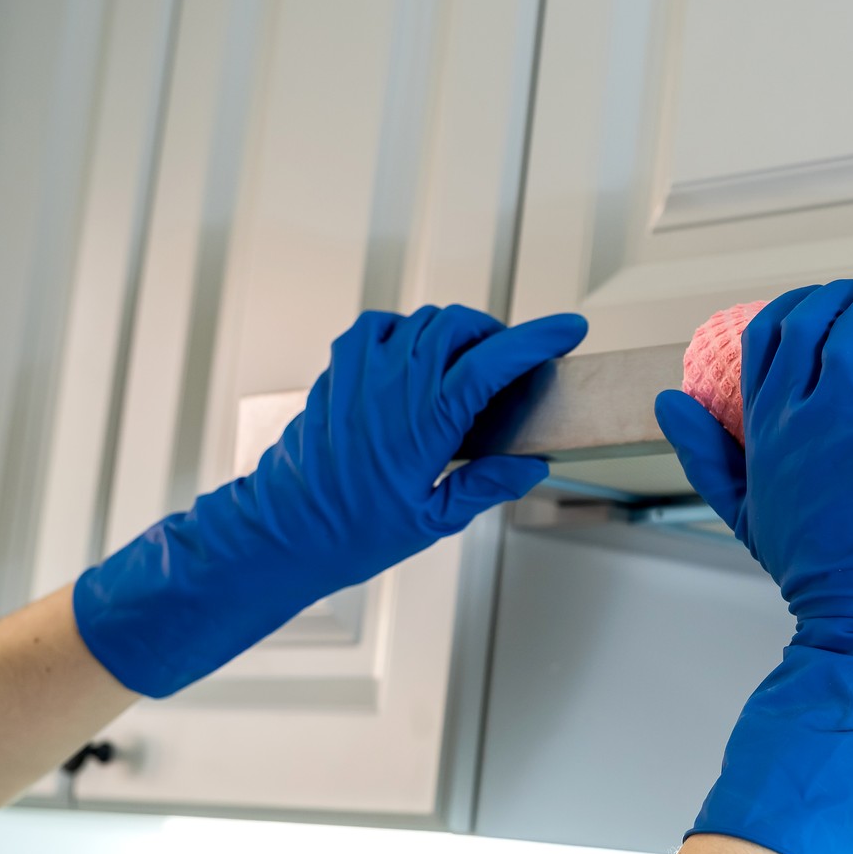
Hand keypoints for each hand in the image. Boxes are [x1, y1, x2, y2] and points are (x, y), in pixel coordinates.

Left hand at [74, 305, 586, 696]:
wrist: (284, 531)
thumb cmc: (353, 532)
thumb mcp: (434, 520)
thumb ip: (486, 485)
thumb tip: (532, 465)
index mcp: (426, 420)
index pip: (495, 360)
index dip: (538, 339)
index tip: (568, 329)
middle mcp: (394, 384)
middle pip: (461, 327)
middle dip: (497, 335)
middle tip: (514, 360)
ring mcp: (361, 371)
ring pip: (423, 321)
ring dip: (455, 332)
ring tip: (468, 363)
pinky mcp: (338, 370)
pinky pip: (380, 326)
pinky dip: (407, 330)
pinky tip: (415, 356)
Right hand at [654, 274, 852, 853]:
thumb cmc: (811, 569)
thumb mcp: (742, 511)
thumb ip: (706, 454)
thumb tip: (668, 402)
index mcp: (762, 436)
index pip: (764, 342)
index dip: (792, 308)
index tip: (821, 302)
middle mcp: (798, 425)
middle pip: (809, 327)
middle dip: (837, 297)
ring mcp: (849, 431)